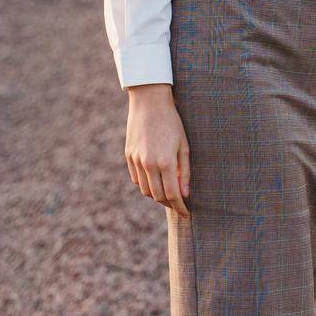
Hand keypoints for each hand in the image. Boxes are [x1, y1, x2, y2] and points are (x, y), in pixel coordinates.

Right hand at [125, 84, 190, 217]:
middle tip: (178, 205)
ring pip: (145, 190)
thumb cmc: (172, 122)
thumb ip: (185, 171)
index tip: (186, 213)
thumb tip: (185, 194)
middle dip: (169, 204)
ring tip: (167, 194)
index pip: (173, 194)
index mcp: (165, 161)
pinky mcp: (129, 156)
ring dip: (156, 196)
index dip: (180, 207)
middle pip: (158, 196)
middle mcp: (148, 164)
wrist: (149, 102)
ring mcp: (136, 160)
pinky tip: (155, 182)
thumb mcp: (184, 145)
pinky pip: (136, 179)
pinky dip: (145, 185)